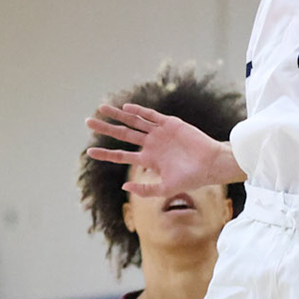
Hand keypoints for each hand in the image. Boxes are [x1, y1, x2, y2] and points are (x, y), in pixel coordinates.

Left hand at [85, 104, 238, 195]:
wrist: (211, 165)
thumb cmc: (192, 178)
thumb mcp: (166, 189)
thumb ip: (146, 190)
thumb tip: (124, 187)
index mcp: (148, 159)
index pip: (121, 155)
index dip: (106, 153)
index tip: (88, 152)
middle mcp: (151, 144)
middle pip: (123, 134)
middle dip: (105, 128)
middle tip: (88, 122)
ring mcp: (159, 133)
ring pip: (134, 121)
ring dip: (118, 115)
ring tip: (101, 108)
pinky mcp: (170, 123)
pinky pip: (151, 115)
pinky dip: (139, 111)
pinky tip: (126, 108)